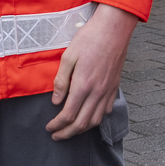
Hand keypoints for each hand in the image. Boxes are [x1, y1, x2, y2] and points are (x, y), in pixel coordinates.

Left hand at [46, 4, 136, 139]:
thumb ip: (61, 81)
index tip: (49, 127)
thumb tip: (56, 101)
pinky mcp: (114, 87)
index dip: (57, 125)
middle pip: (82, 123)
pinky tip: (89, 117)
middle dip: (68, 133)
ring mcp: (108, 91)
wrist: (114, 29)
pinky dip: (96, 119)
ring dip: (82, 129)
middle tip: (57, 136)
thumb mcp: (68, 56)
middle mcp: (97, 92)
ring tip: (71, 130)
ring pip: (96, 120)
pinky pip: (106, 110)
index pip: (68, 115)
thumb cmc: (89, 38)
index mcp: (83, 85)